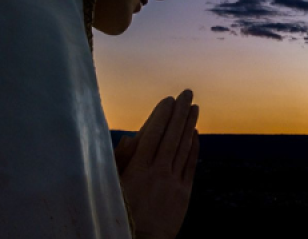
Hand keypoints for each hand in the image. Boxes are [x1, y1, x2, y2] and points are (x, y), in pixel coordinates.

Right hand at [114, 90, 199, 238]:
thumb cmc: (120, 214)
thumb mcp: (111, 188)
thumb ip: (120, 161)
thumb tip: (132, 136)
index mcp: (138, 171)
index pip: (153, 135)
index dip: (162, 115)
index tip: (168, 99)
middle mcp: (158, 173)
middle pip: (171, 136)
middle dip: (180, 113)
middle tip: (187, 93)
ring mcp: (173, 183)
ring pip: (183, 147)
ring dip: (190, 125)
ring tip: (195, 107)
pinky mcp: (184, 194)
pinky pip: (190, 165)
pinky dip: (193, 147)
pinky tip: (196, 134)